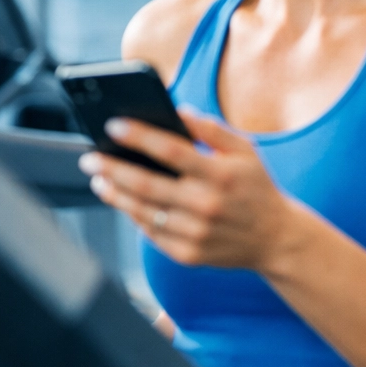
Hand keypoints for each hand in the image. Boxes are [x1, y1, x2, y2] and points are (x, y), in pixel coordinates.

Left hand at [79, 108, 307, 272]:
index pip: (172, 151)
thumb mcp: (247, 151)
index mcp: (223, 175)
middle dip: (112, 168)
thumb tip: (177, 112)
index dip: (140, 137)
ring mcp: (196, 233)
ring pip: (143, 211)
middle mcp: (208, 205)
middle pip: (146, 185)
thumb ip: (213, 129)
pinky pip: (151, 233)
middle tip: (90, 158)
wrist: (276, 238)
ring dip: (114, 194)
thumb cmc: (257, 187)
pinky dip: (133, 215)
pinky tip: (123, 201)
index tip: (113, 126)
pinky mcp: (188, 254)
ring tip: (99, 179)